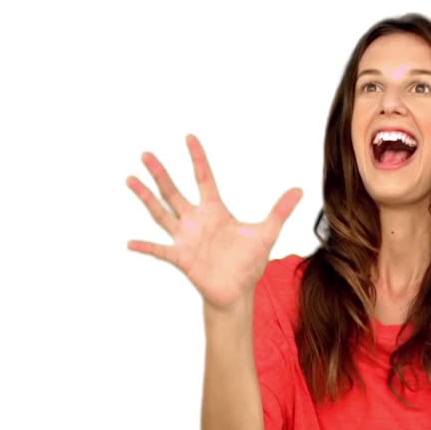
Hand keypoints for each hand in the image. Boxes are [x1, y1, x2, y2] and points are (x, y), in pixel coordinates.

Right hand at [126, 134, 301, 310]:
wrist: (238, 292)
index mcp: (214, 211)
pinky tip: (130, 242)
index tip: (189, 137)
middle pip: (173, 192)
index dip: (198, 158)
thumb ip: (280, 211)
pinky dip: (145, 246)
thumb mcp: (266, 234)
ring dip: (146, 198)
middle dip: (160, 173)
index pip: (204, 177)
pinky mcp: (181, 258)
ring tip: (130, 180)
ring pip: (161, 213)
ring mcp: (185, 238)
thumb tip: (300, 190)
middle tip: (146, 154)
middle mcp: (196, 221)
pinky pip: (160, 250)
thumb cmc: (249, 263)